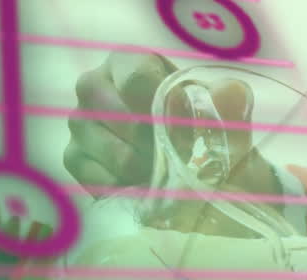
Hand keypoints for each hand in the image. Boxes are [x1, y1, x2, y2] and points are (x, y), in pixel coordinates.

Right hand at [63, 52, 278, 204]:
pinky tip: (147, 189)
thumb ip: (230, 109)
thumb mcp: (228, 127)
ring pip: (106, 148)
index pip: (135, 75)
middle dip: (154, 143)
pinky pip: (94, 176)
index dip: (164, 107)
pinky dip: (127, 188)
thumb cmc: (210, 140)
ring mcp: (81, 123)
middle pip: (114, 112)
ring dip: (144, 169)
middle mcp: (96, 85)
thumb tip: (232, 92)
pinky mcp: (74, 158)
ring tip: (169, 177)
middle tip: (182, 161)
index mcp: (131, 63)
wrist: (204, 180)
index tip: (190, 134)